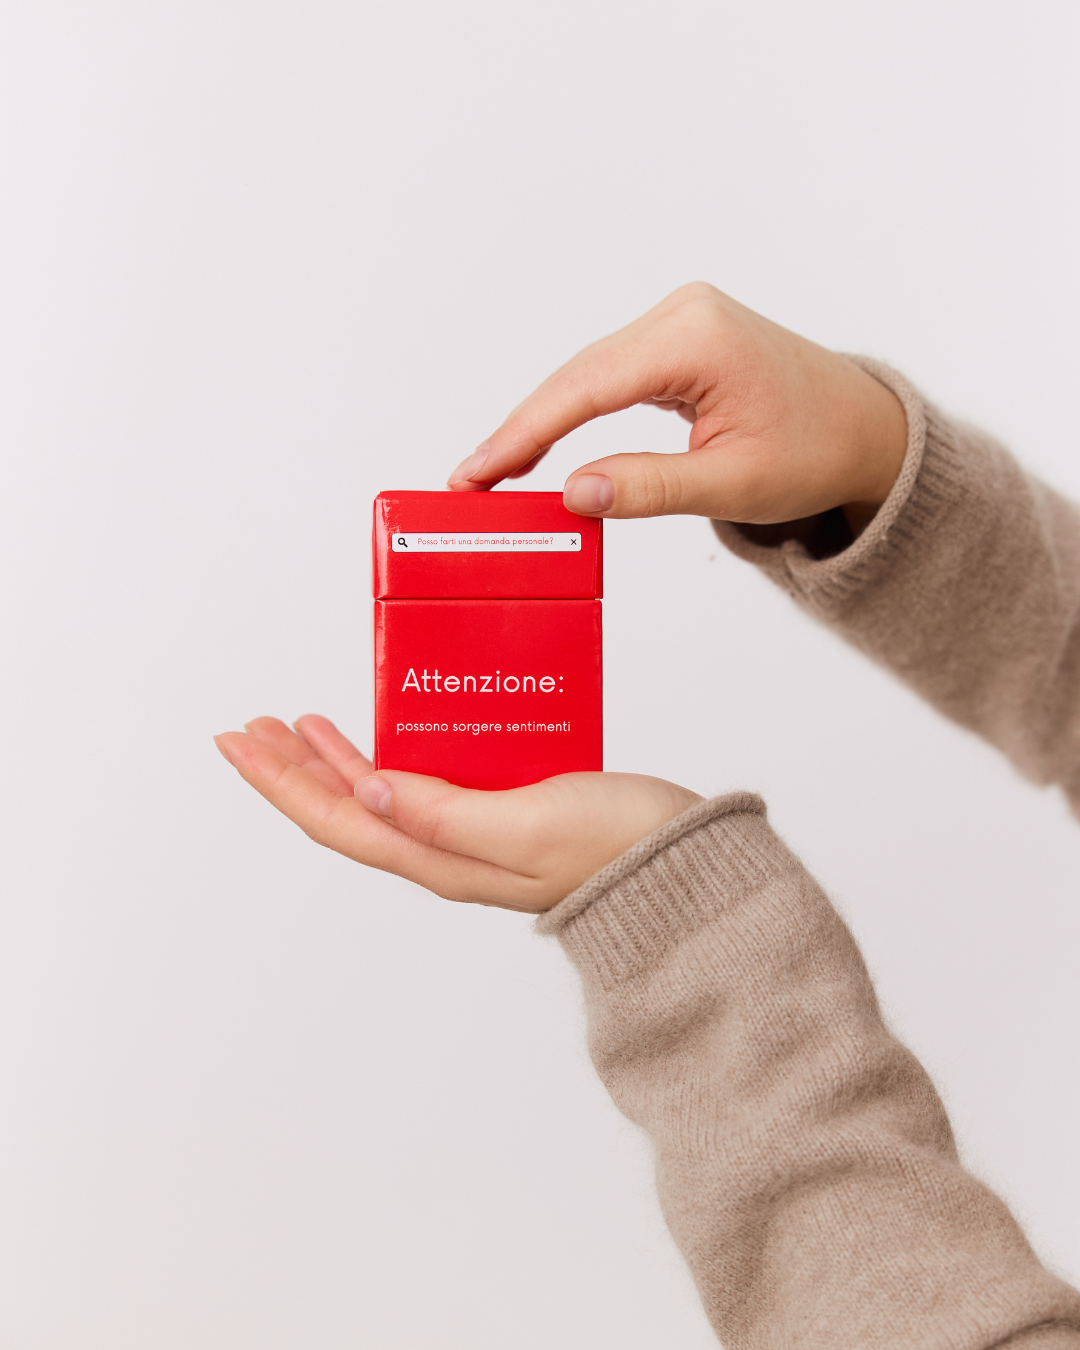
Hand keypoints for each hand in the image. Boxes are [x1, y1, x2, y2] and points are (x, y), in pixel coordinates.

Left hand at [214, 716, 701, 912]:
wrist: (678, 863)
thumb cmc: (614, 845)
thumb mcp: (523, 824)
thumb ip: (443, 812)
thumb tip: (367, 788)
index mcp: (439, 857)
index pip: (337, 819)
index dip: (282, 782)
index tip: (241, 742)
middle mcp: (444, 851)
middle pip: (345, 809)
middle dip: (291, 770)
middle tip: (253, 728)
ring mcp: (470, 835)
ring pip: (378, 796)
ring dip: (331, 762)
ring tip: (298, 727)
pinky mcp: (499, 813)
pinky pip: (421, 783)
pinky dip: (389, 754)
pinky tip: (385, 732)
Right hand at [447, 282, 906, 533]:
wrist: (865, 430)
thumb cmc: (817, 451)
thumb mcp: (733, 483)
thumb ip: (649, 488)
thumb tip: (573, 494)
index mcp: (697, 338)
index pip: (586, 387)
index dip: (523, 433)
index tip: (476, 473)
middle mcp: (683, 314)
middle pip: (576, 375)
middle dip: (520, 431)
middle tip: (467, 484)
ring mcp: (680, 321)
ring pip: (586, 374)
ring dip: (540, 423)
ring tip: (491, 472)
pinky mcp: (678, 339)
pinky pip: (608, 376)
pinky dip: (572, 412)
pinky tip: (539, 445)